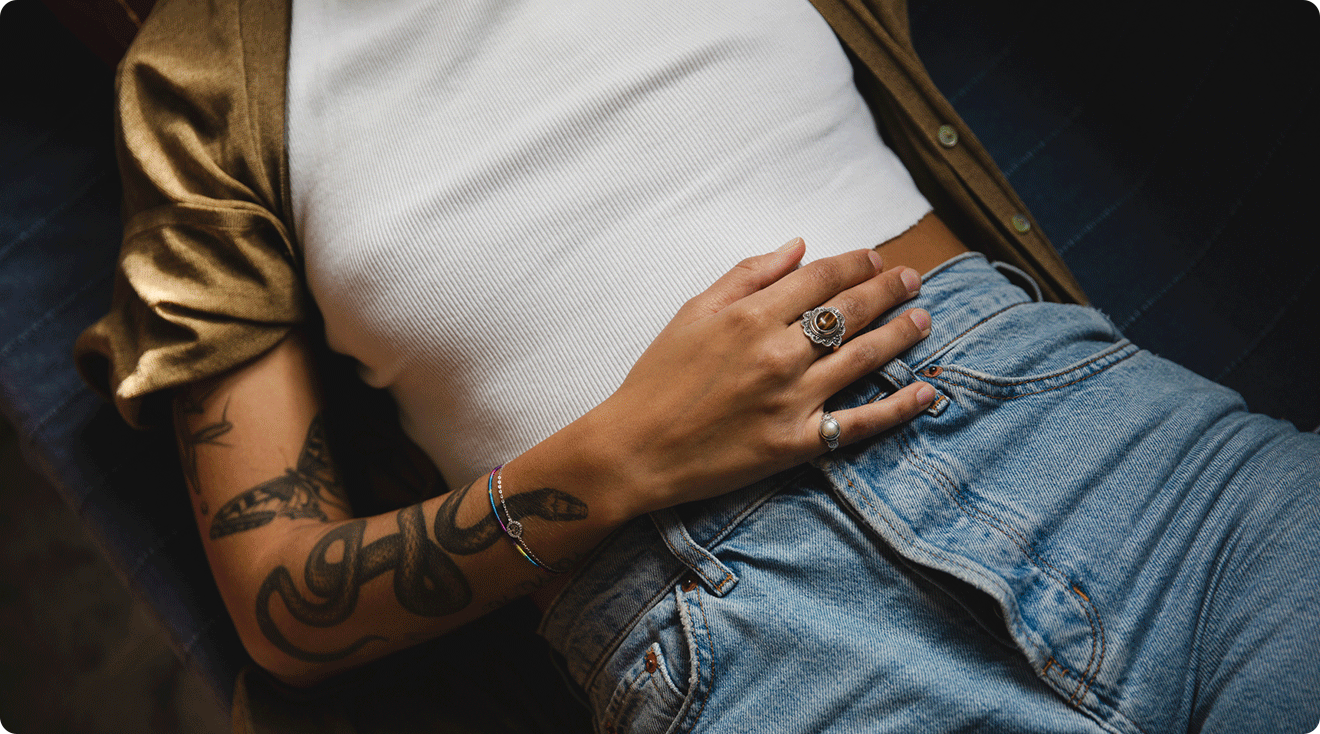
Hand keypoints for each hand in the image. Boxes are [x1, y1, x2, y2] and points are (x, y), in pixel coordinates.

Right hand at [586, 237, 935, 514]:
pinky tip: (927, 392)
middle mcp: (778, 354)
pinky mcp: (796, 443)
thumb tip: (797, 247)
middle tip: (912, 278)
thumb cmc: (657, 378)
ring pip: (864, 358)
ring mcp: (791, 400)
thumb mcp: (693, 311)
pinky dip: (898, 408)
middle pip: (850, 312)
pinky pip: (858, 422)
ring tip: (924, 318)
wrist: (635, 450)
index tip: (875, 258)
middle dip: (888, 289)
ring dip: (900, 334)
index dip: (854, 263)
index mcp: (751, 316)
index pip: (821, 279)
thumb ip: (747, 274)